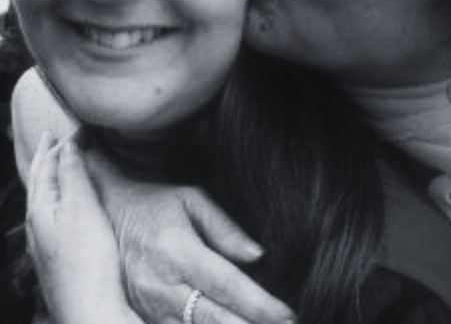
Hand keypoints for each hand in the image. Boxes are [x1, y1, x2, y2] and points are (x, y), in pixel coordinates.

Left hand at [26, 133, 142, 323]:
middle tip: (50, 139)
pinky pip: (50, 217)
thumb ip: (73, 173)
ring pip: (42, 201)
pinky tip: (63, 209)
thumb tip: (67, 143)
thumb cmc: (87, 259)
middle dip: (44, 159)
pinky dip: (55, 199)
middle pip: (38, 183)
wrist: (89, 310)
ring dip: (48, 178)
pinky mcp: (57, 258)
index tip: (72, 127)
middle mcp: (37, 225)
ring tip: (54, 167)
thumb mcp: (81, 207)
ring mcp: (45, 244)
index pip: (47, 166)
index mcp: (41, 209)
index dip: (59, 144)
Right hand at [88, 150, 294, 323]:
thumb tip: (257, 255)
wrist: (102, 212)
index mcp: (178, 250)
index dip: (260, 305)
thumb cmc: (153, 202)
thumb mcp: (190, 198)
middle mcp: (161, 284)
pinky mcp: (138, 317)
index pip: (227, 285)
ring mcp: (146, 307)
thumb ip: (224, 227)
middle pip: (213, 320)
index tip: (288, 315)